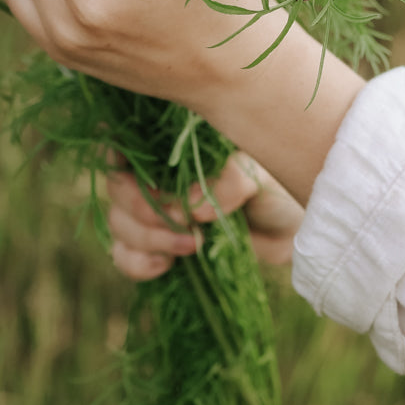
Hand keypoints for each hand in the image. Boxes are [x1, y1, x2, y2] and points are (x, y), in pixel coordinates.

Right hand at [106, 152, 303, 281]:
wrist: (287, 228)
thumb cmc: (273, 185)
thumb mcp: (259, 175)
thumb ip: (230, 181)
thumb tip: (193, 209)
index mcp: (172, 141)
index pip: (123, 137)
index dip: (119, 157)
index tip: (146, 182)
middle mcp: (154, 172)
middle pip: (117, 187)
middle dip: (144, 212)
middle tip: (185, 227)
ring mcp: (152, 209)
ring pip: (118, 222)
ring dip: (146, 240)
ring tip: (190, 246)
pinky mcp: (157, 243)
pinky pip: (123, 255)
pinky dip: (136, 264)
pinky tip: (164, 267)